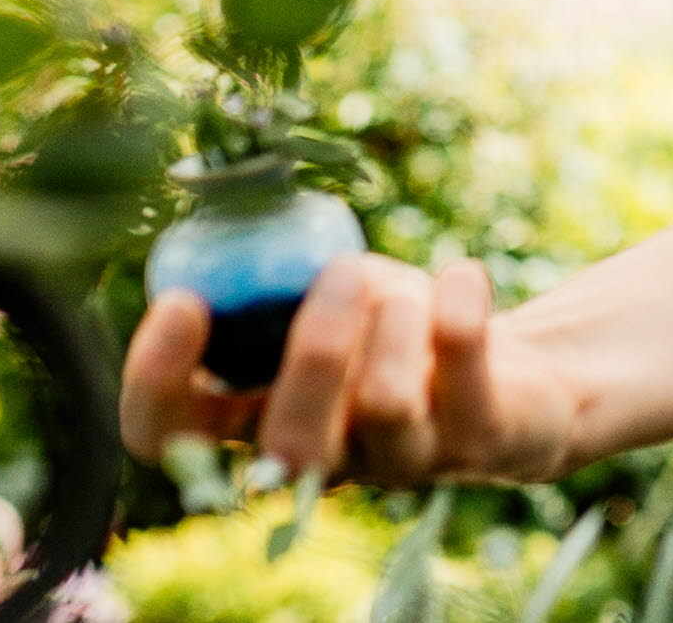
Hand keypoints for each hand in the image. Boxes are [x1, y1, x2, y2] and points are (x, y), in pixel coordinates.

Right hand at [120, 252, 583, 485]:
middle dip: (312, 351)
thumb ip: (276, 273)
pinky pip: (465, 371)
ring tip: (406, 288)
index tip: (183, 302)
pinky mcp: (481, 440)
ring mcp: (405, 459)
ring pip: (384, 404)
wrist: (516, 369)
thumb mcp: (331, 290)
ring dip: (395, 320)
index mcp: (262, 417)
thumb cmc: (399, 326)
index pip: (170, 436)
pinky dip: (460, 301)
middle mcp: (326, 457)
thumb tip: (225, 213)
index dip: (156, 383)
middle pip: (287, 446)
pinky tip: (462, 275)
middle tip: (340, 272)